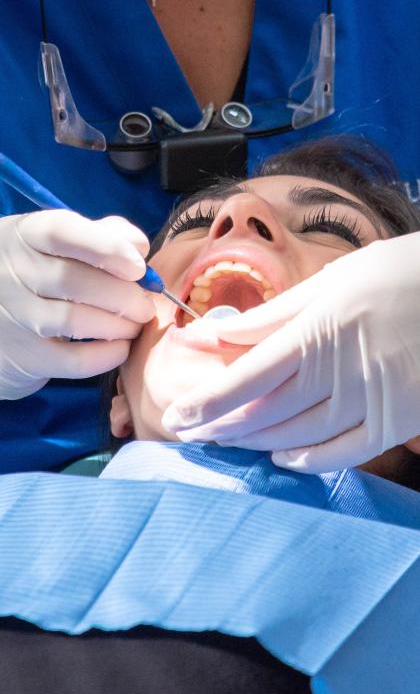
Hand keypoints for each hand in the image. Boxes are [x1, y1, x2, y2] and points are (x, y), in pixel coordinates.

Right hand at [0, 210, 155, 398]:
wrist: (4, 321)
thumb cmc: (46, 271)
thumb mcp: (64, 243)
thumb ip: (104, 234)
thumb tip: (139, 245)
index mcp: (27, 235)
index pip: (60, 231)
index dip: (105, 246)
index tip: (138, 266)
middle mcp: (13, 272)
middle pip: (72, 280)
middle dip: (123, 295)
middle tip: (145, 305)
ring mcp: (15, 316)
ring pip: (73, 320)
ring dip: (119, 325)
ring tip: (135, 325)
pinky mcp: (24, 356)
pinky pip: (73, 360)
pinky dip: (107, 355)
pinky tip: (121, 347)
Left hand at [162, 233, 419, 472]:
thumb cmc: (394, 274)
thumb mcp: (331, 281)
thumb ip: (274, 315)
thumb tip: (218, 332)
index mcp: (317, 333)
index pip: (248, 378)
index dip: (208, 400)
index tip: (177, 414)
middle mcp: (339, 374)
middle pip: (265, 412)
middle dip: (220, 425)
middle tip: (186, 432)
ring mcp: (371, 402)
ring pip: (298, 435)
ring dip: (253, 441)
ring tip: (222, 440)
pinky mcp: (397, 420)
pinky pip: (345, 452)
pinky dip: (308, 459)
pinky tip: (280, 457)